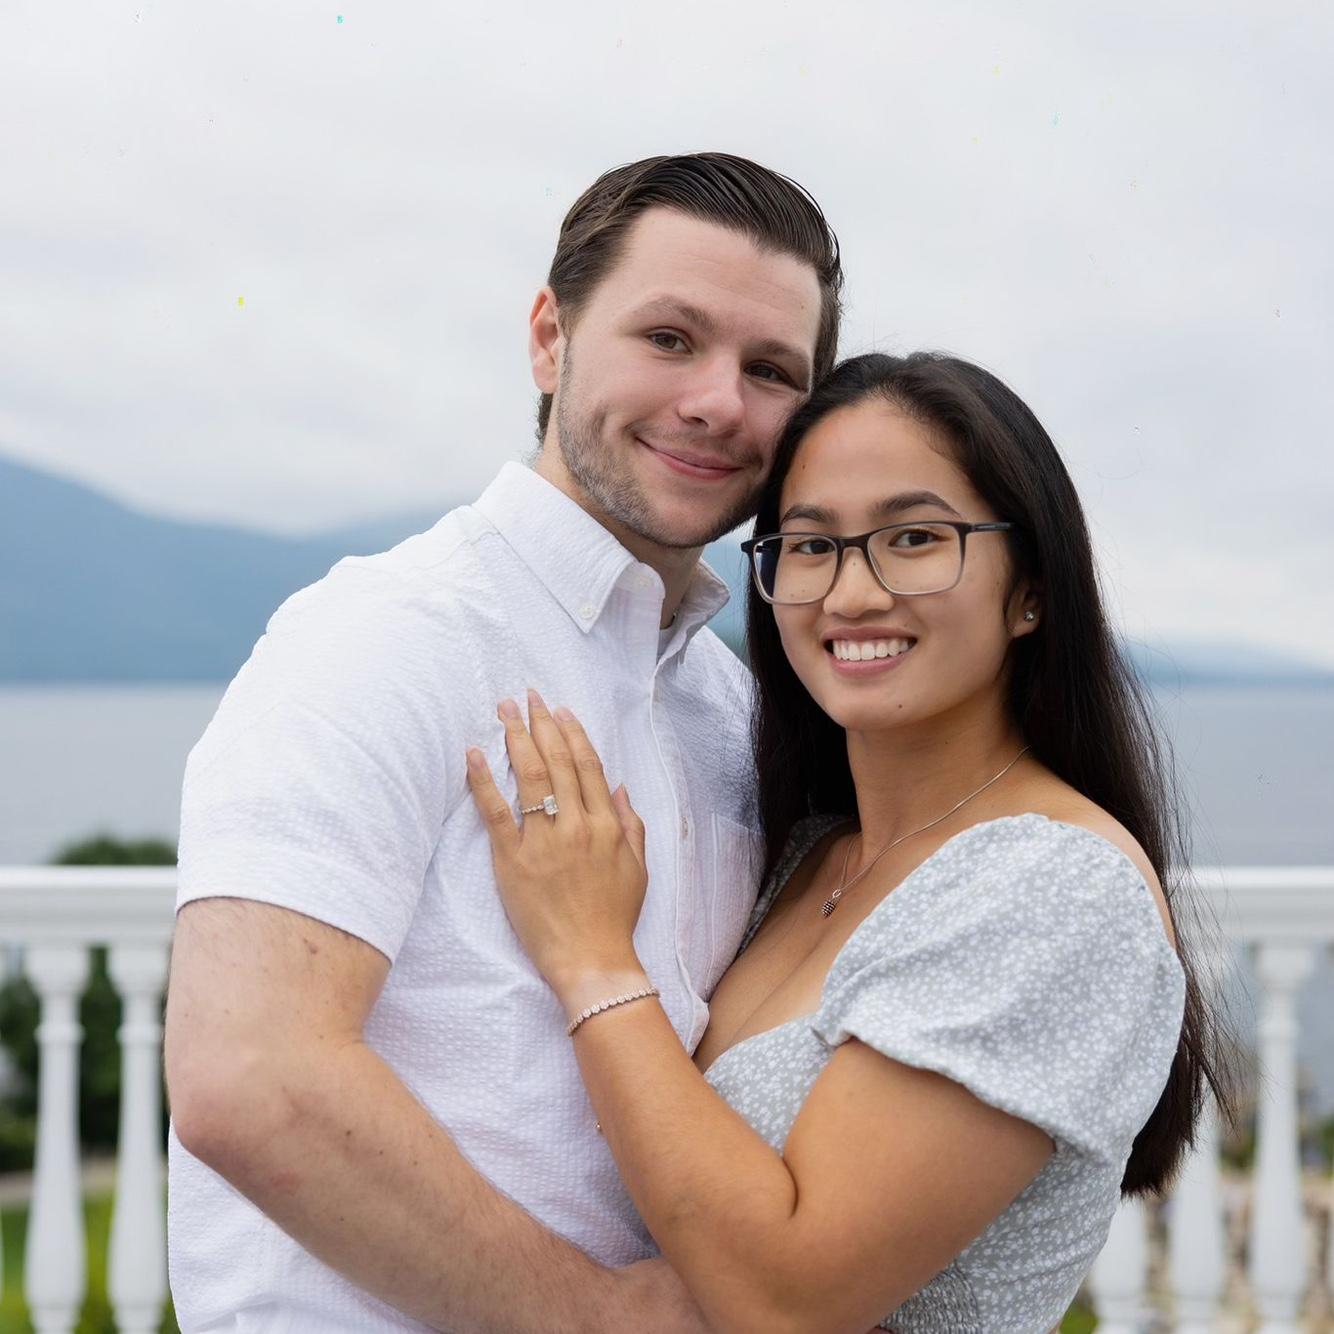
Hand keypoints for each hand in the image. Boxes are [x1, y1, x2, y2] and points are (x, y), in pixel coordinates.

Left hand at [466, 690, 648, 1004]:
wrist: (591, 960)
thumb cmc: (614, 918)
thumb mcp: (637, 868)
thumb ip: (629, 823)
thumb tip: (617, 787)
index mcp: (606, 825)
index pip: (587, 765)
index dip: (572, 732)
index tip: (559, 710)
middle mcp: (577, 825)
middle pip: (557, 761)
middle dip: (541, 723)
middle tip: (526, 696)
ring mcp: (544, 842)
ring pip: (530, 776)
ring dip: (514, 738)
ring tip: (503, 711)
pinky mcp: (514, 861)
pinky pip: (496, 812)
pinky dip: (484, 780)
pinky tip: (474, 754)